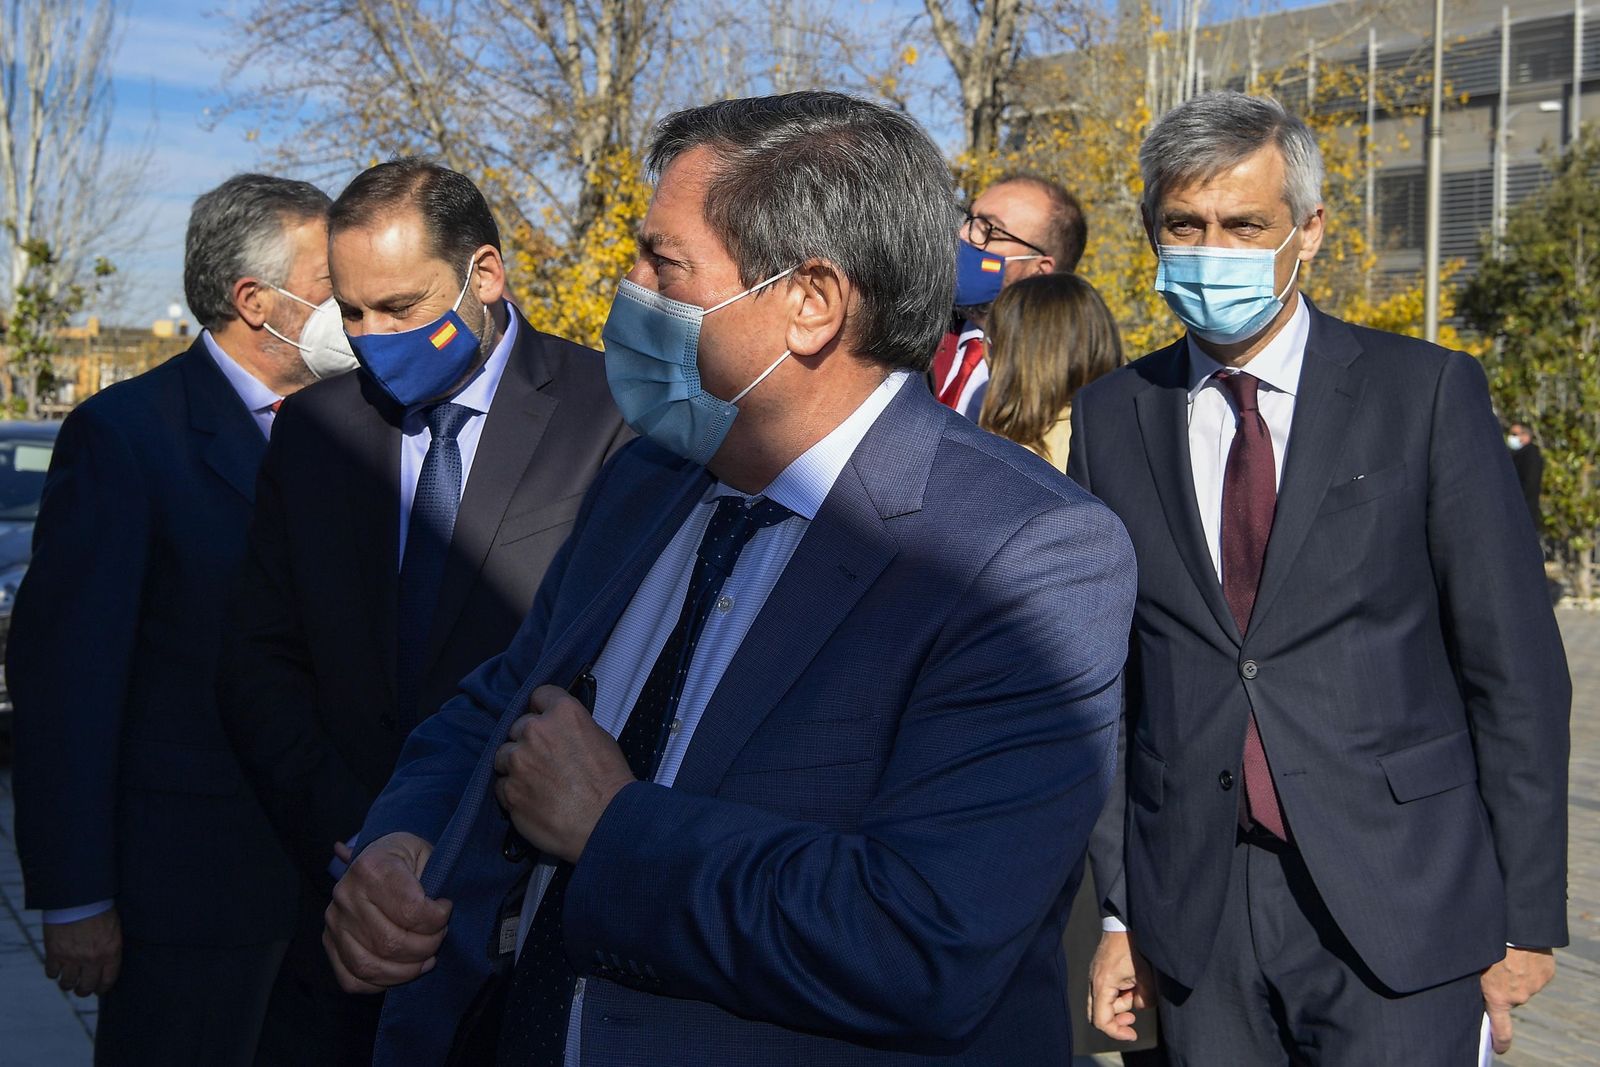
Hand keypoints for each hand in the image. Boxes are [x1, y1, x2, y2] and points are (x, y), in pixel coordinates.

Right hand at [42, 906, 120, 996]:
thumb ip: (110, 948)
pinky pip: (51, 973)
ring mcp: (72, 958)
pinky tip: (56, 968)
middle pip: (86, 988)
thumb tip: (106, 963)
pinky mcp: (54, 953)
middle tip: (81, 988)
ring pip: (67, 984)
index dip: (102, 988)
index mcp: (110, 952)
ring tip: (68, 980)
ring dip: (67, 984)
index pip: (107, 981)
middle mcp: (92, 959)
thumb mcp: (114, 929)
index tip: (98, 989)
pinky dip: (53, 972)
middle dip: (84, 990)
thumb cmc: (100, 909)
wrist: (79, 897)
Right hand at [323, 832, 451, 993]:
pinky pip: (351, 979)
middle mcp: (345, 894)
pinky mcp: (329, 942)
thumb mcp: (425, 853)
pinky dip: (380, 983)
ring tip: (426, 958)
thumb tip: (441, 910)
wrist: (378, 857)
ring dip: (406, 971)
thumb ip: (436, 880)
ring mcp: (334, 921)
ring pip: (370, 966)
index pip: (410, 910)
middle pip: (390, 943)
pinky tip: (401, 970)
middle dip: (426, 947)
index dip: (437, 919)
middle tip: (439, 936)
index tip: (445, 909)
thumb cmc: (406, 858)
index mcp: (371, 867)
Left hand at [493, 684, 635, 863]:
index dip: (542, 709)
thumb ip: (572, 727)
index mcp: (563, 713)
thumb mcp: (601, 739)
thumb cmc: (610, 785)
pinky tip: (533, 799)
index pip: (539, 695)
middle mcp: (535, 731)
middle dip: (528, 741)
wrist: (605, 824)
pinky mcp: (508, 790)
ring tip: (537, 782)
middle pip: (518, 726)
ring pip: (503, 755)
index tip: (544, 720)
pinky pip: (501, 785)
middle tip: (545, 760)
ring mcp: (518, 761)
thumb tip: (559, 729)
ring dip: (515, 765)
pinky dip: (513, 791)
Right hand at [1090, 929, 1155, 1041]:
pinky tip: (1132, 982)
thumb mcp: (1146, 977)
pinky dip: (1119, 993)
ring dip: (1121, 1002)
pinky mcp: (1100, 971)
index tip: (1133, 1033)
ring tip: (1137, 987)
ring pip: (1104, 1003)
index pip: (1101, 1021)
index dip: (1117, 1032)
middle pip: (1097, 1014)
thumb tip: (1140, 1006)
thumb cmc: (1134, 946)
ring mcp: (1095, 976)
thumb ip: (1145, 999)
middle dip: (1116, 1019)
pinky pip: (1107, 991)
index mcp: (1102, 985)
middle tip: (1132, 1017)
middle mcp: (1093, 982)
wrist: (1124, 923)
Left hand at [1481, 946, 1554, 1053]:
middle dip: (1503, 987)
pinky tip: (1521, 951)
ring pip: (1523, 984)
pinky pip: (1535, 973)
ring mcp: (1535, 985)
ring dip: (1515, 974)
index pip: (1500, 1028)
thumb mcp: (1473, 966)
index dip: (1499, 1041)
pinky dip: (1529, 965)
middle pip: (1510, 998)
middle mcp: (1519, 996)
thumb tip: (1477, 992)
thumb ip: (1477, 983)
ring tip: (1507, 955)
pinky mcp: (1546, 973)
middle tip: (1494, 967)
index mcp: (1498, 997)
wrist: (1515, 926)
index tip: (1498, 1049)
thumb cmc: (1486, 943)